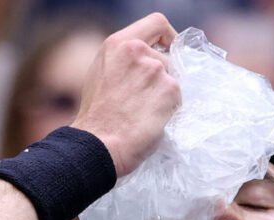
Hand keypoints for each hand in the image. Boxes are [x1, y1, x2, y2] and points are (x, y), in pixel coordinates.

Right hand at [71, 12, 180, 176]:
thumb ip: (123, 60)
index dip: (168, 36)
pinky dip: (169, 109)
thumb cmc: (96, 116)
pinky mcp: (169, 90)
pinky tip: (151, 120)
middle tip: (144, 100)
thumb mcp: (101, 73)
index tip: (168, 49)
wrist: (100, 143)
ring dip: (164, 95)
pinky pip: (178, 98)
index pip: (157, 23)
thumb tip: (145, 60)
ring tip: (143, 113)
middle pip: (166, 58)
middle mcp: (138, 51)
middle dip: (160, 78)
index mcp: (118, 43)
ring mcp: (155, 70)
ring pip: (172, 79)